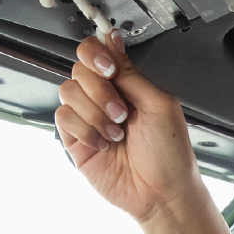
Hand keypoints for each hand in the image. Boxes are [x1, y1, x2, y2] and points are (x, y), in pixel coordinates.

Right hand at [55, 32, 206, 224]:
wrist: (163, 193)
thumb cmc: (170, 155)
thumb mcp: (160, 104)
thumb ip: (131, 72)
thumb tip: (112, 40)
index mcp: (126, 85)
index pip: (96, 53)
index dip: (96, 54)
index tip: (109, 69)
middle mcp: (104, 98)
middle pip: (79, 69)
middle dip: (101, 90)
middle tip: (123, 113)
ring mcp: (88, 118)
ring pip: (68, 91)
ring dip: (95, 112)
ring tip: (117, 133)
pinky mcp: (76, 140)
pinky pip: (63, 118)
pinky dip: (86, 130)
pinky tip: (104, 143)